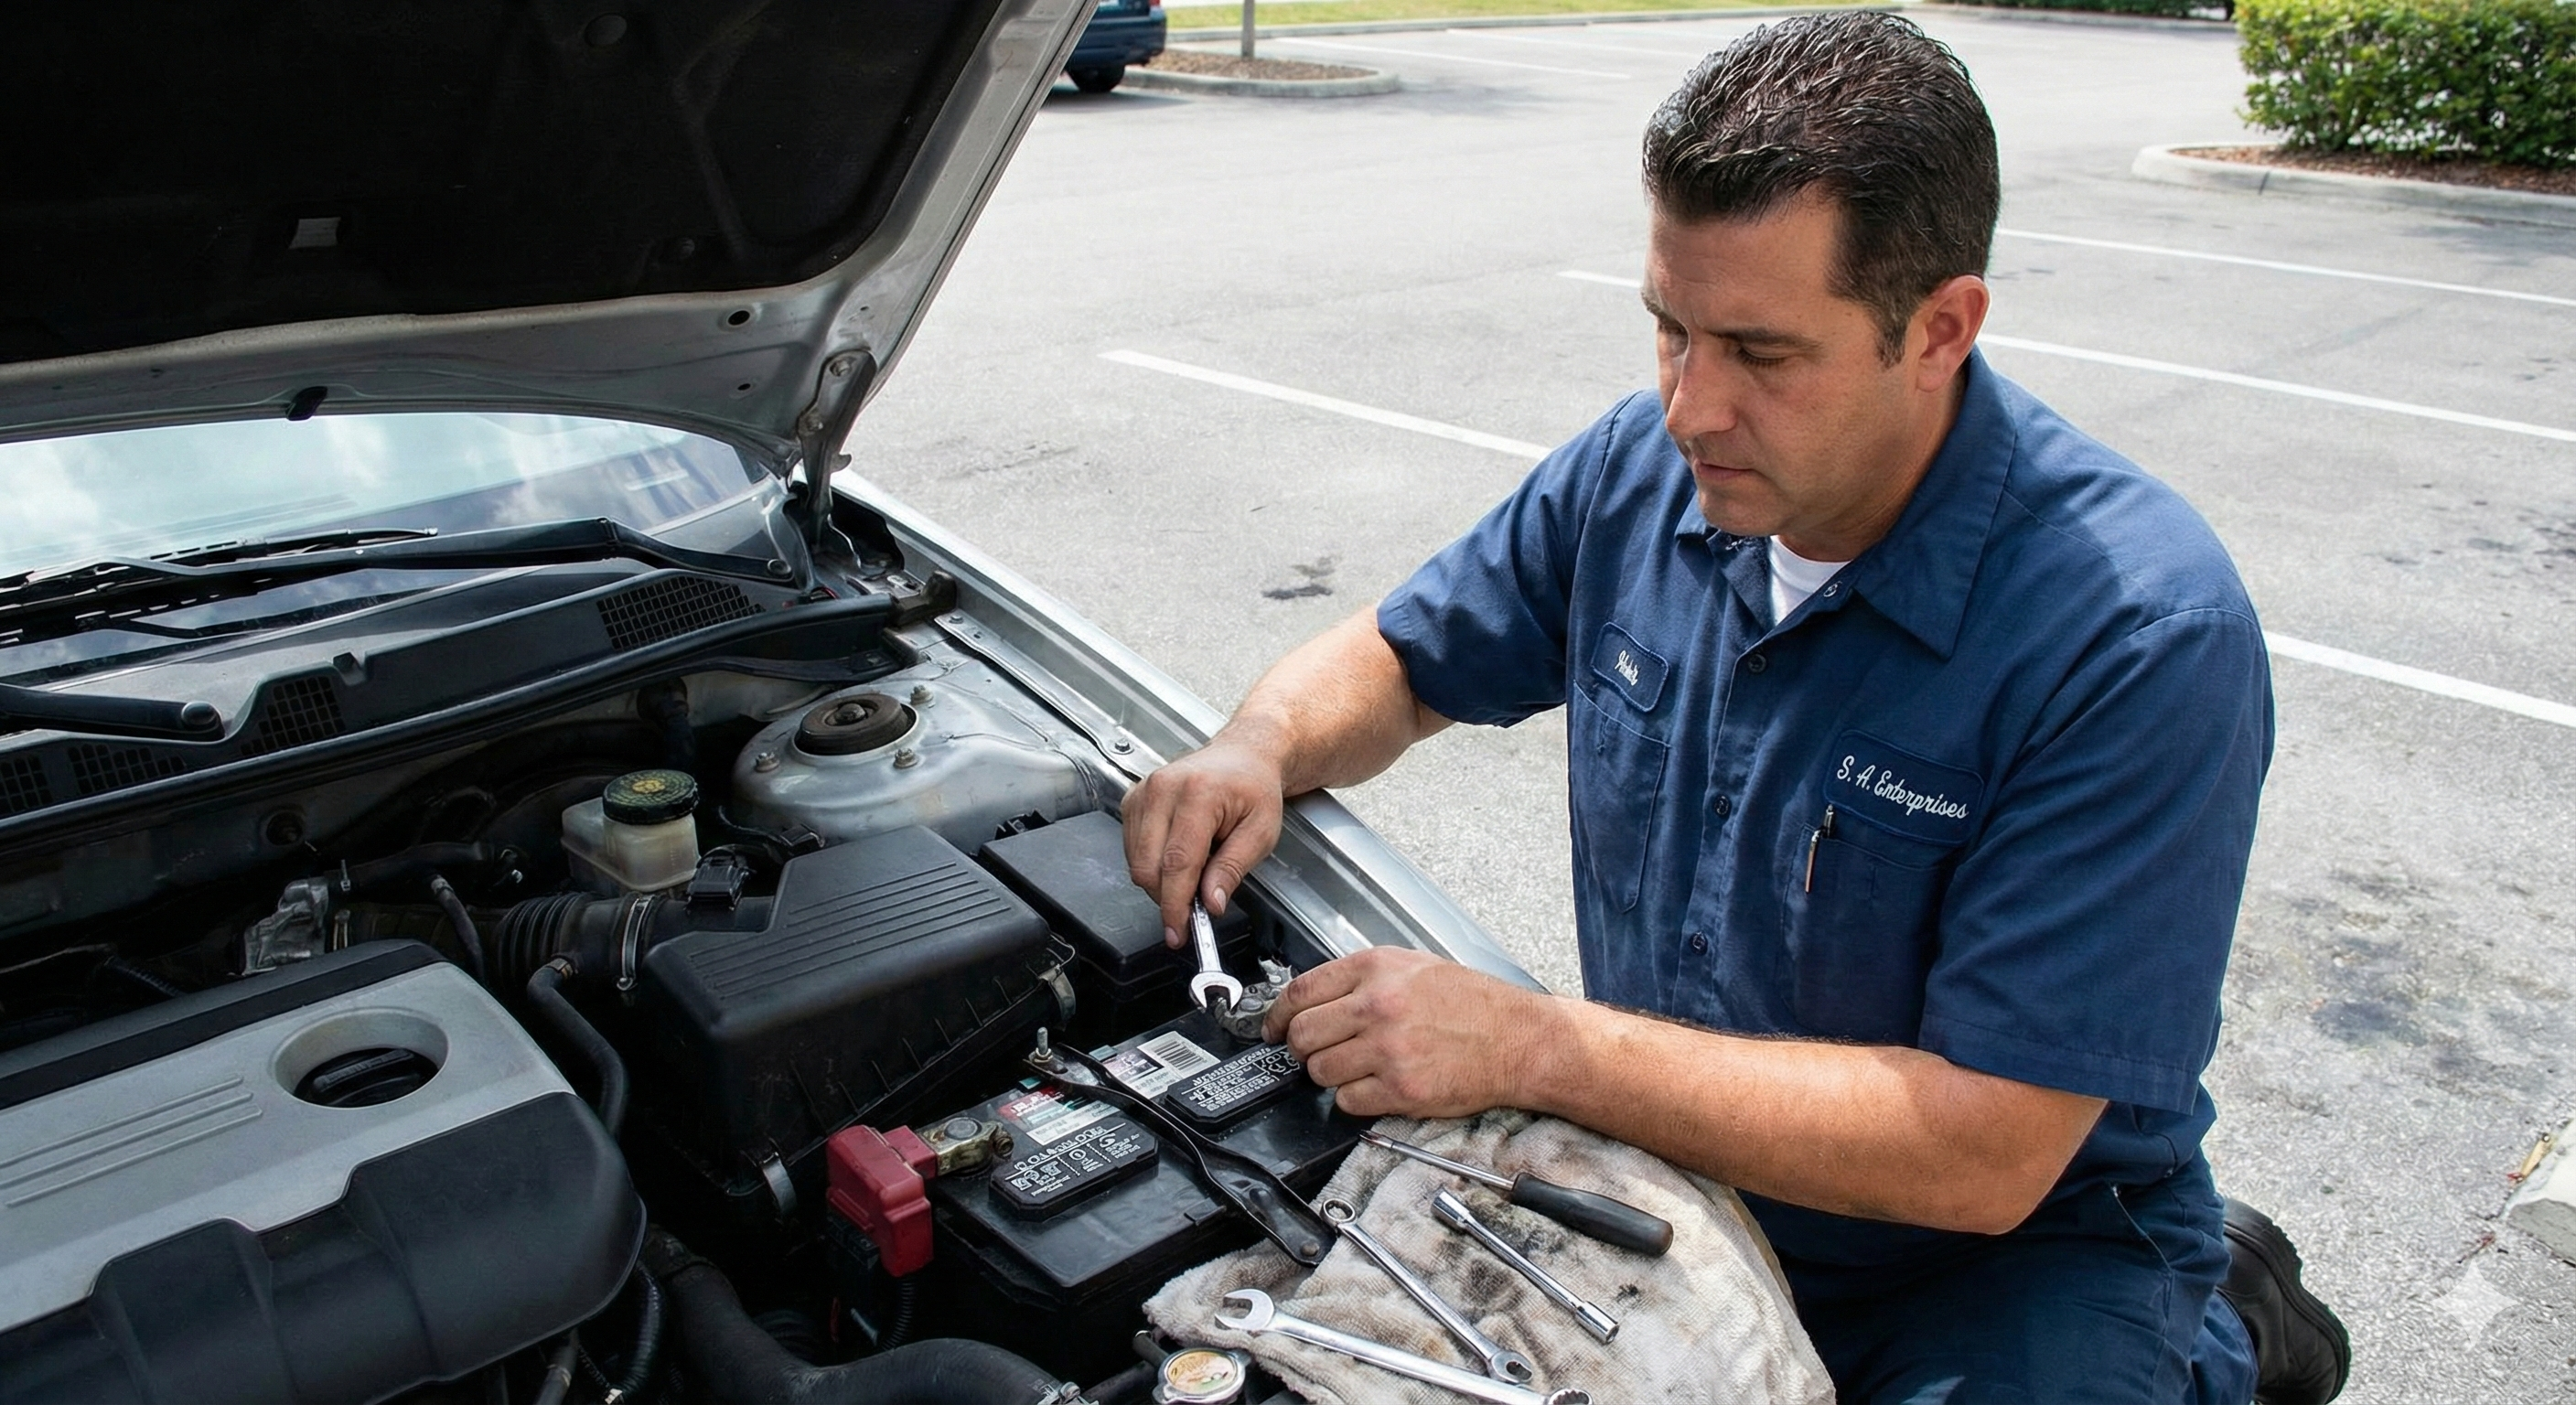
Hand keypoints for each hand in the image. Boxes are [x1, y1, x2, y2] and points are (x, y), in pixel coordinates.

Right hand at [1121, 732, 1287, 947]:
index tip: (1179, 930)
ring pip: (1135, 861)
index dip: (1175, 904)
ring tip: (1195, 868)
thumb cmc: (1254, 787)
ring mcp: (1143, 792)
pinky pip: (1130, 848)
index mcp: (1198, 794)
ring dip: (1160, 881)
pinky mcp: (1132, 799)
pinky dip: (1151, 863)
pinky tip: (1177, 854)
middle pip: (1147, 866)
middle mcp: (1163, 789)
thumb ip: (1232, 868)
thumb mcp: (1261, 831)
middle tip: (1193, 909)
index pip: (1177, 863)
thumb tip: (1211, 902)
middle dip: (1167, 898)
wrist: (1242, 755)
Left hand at [1264, 947, 1554, 1118]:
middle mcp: (1378, 1005)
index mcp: (1377, 968)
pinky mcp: (1401, 1090)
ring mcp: (1388, 1049)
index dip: (1276, 1015)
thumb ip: (1363, 978)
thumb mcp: (1414, 966)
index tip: (1272, 1028)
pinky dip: (1354, 1099)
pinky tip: (1376, 1086)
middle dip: (1300, 1049)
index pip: (1300, 992)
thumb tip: (1314, 1000)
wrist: (1519, 1039)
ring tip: (1355, 1069)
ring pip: (1320, 1071)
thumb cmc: (1474, 1003)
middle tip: (1312, 1053)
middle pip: (1302, 1035)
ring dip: (1328, 1075)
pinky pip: (1348, 1101)